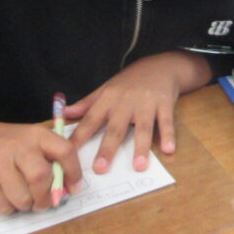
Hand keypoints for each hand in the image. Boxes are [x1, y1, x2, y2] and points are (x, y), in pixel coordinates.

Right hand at [0, 118, 81, 214]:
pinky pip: (3, 207)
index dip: (74, 173)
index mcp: (36, 134)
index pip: (65, 151)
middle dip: (47, 197)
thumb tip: (67, 188)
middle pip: (41, 178)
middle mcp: (17, 147)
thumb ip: (49, 157)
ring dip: (27, 206)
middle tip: (45, 203)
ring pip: (23, 198)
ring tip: (23, 198)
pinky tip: (6, 197)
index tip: (74, 188)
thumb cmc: (4, 142)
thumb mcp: (28, 139)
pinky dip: (9, 209)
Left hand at [65, 51, 210, 173]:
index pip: (90, 120)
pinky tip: (169, 150)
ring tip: (139, 166)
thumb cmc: (130, 81)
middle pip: (116, 128)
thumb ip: (87, 103)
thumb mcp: (107, 88)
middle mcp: (126, 101)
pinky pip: (166, 121)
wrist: (161, 65)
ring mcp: (146, 103)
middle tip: (100, 169)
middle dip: (107, 149)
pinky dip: (168, 135)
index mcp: (108, 99)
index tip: (68, 154)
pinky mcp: (165, 103)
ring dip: (141, 147)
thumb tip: (65, 114)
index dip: (79, 137)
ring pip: (142, 128)